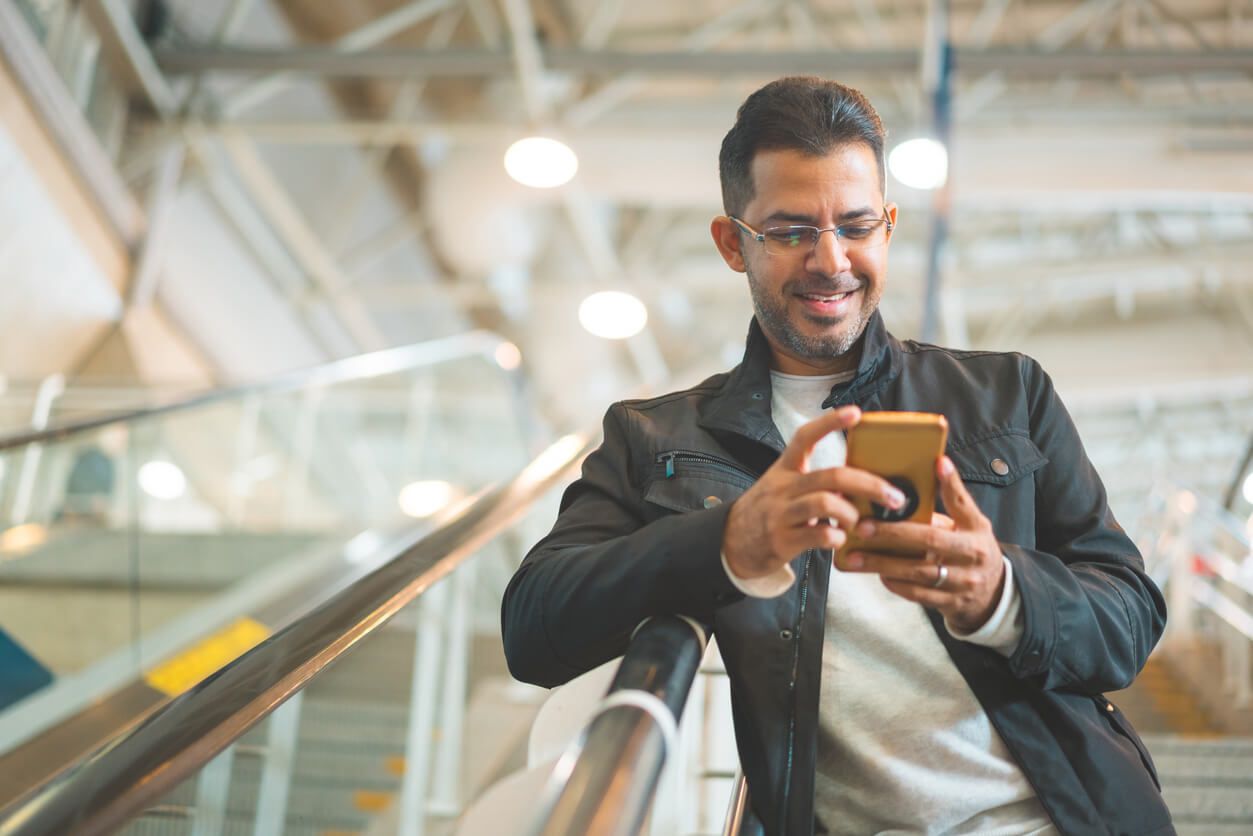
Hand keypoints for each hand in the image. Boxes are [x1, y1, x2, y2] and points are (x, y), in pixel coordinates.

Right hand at [722, 406, 908, 580]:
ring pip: (826, 503)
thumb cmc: (767, 512)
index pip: (805, 437)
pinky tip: (838, 540)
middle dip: (870, 484)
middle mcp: (783, 487)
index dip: (830, 423)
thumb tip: (861, 484)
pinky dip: (837, 538)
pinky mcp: (782, 540)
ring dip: (852, 514)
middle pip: (832, 476)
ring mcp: (781, 514)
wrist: (730, 542)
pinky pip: (819, 535)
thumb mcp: (782, 486)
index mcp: (785, 469)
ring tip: (857, 523)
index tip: (856, 413)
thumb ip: (815, 482)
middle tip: (894, 496)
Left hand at [844, 456, 1005, 631]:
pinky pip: (917, 594)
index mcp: (977, 530)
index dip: (951, 484)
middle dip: (893, 533)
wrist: (992, 594)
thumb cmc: (971, 550)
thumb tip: (931, 469)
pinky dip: (895, 584)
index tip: (938, 464)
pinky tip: (877, 574)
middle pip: (931, 540)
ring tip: (856, 558)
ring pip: (919, 572)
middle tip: (861, 527)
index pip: (963, 504)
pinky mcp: (950, 603)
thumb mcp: (971, 526)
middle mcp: (973, 556)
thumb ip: (952, 504)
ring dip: (884, 564)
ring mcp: (962, 582)